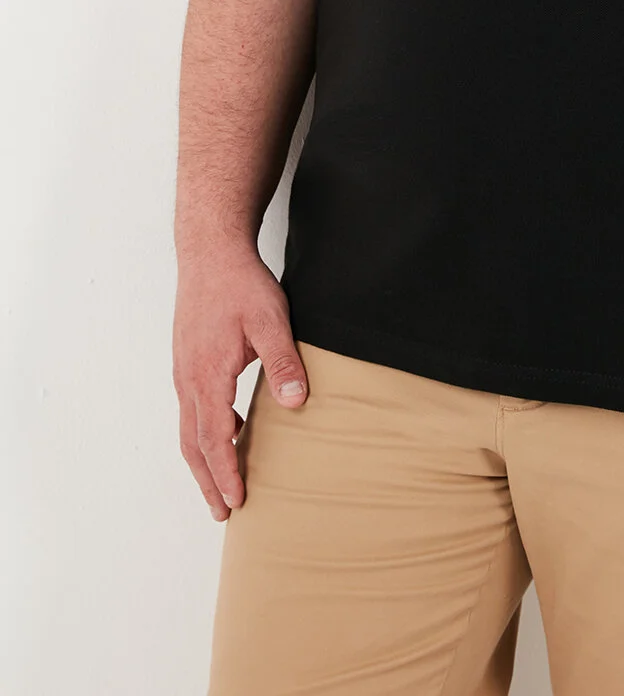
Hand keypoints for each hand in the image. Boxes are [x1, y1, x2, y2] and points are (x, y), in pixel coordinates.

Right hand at [173, 244, 309, 521]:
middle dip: (208, 480)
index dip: (224, 473)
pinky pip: (193, 407)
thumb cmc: (240, 284)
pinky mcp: (189, 360)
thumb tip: (296, 404)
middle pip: (194, 444)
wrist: (210, 252)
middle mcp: (189, 379)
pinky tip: (227, 430)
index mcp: (207, 376)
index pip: (213, 439)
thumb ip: (283, 363)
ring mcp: (185, 370)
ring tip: (221, 485)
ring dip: (204, 459)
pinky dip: (204, 431)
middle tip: (222, 513)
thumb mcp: (271, 321)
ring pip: (190, 427)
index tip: (235, 502)